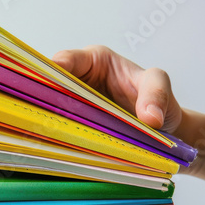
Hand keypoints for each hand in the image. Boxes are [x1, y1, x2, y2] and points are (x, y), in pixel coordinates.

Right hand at [53, 46, 182, 132]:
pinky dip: (58, 135)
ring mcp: (75, 106)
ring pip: (52, 108)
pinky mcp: (76, 126)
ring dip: (48, 118)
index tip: (52, 79)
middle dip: (44, 95)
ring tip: (44, 131)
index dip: (56, 68)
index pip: (68, 60)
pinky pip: (62, 128)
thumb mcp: (159, 84)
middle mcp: (79, 81)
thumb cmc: (158, 98)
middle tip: (41, 110)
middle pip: (51, 85)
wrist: (163, 127)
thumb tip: (151, 119)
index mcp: (94, 61)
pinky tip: (56, 144)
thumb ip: (157, 93)